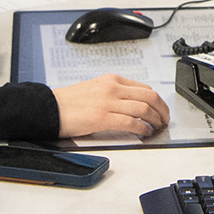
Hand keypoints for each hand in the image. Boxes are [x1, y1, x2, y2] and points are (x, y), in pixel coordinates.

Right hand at [55, 73, 170, 137]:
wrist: (49, 108)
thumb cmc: (69, 102)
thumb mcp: (95, 89)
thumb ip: (114, 94)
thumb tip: (132, 105)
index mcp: (111, 80)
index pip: (144, 87)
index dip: (157, 100)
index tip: (161, 109)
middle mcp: (112, 88)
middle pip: (149, 96)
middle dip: (162, 110)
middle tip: (165, 119)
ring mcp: (108, 102)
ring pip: (144, 108)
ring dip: (155, 120)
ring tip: (157, 127)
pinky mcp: (102, 117)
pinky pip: (131, 123)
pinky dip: (142, 129)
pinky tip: (144, 133)